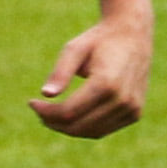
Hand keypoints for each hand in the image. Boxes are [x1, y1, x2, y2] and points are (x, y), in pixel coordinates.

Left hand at [29, 13, 152, 138]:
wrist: (132, 35)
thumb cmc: (98, 40)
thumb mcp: (74, 49)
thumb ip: (60, 72)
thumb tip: (45, 94)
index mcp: (107, 83)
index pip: (69, 111)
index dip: (47, 112)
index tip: (31, 103)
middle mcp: (123, 99)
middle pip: (78, 126)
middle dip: (53, 122)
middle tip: (39, 111)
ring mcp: (131, 109)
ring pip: (91, 132)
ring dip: (67, 128)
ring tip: (51, 115)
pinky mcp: (134, 113)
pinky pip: (103, 130)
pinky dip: (84, 127)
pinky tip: (70, 115)